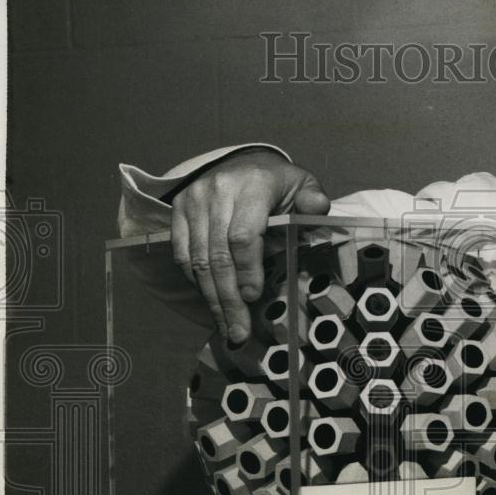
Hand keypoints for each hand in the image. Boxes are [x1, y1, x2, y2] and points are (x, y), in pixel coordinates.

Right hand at [171, 149, 329, 341]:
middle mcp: (217, 191)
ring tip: (226, 327)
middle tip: (239, 331)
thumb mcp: (302, 185)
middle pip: (217, 255)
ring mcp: (193, 200)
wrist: (244, 163)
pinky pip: (182, 254)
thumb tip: (317, 208)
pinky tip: (212, 302)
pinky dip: (197, 281)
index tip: (253, 298)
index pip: (243, 236)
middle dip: (228, 298)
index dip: (247, 270)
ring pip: (197, 259)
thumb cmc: (278, 184)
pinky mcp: (178, 210)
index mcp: (252, 185)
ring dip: (212, 298)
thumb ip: (312, 199)